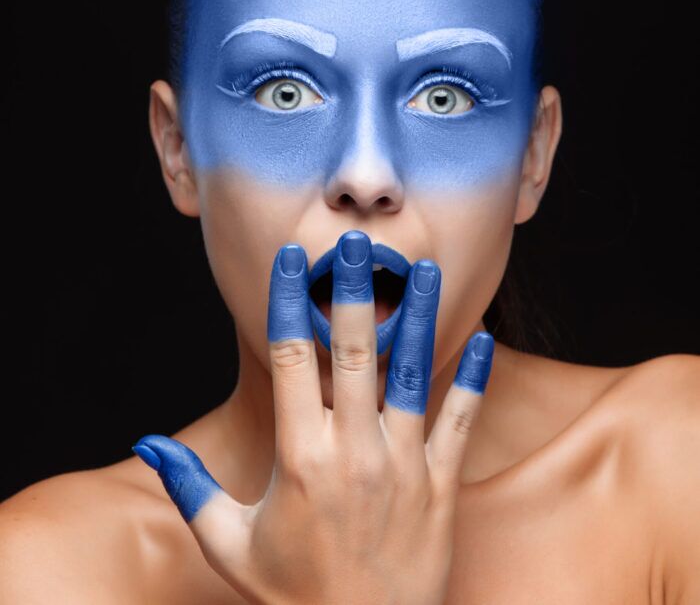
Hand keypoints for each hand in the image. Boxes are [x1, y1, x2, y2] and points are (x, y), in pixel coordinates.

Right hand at [133, 229, 493, 604]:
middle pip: (351, 352)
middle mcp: (354, 451)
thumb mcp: (229, 546)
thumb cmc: (293, 598)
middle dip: (351, 291)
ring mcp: (404, 465)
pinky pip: (460, 420)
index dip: (286, 302)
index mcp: (300, 458)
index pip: (290, 359)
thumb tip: (149, 443)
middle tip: (355, 243)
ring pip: (412, 374)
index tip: (289, 259)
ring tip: (426, 269)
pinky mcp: (441, 485)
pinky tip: (480, 336)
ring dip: (417, 318)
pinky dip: (472, 377)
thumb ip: (189, 488)